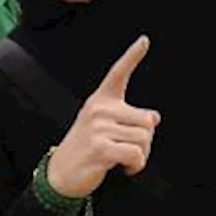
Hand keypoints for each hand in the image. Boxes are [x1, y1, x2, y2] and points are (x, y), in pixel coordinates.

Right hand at [45, 35, 159, 198]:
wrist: (60, 174)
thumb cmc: (84, 150)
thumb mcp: (102, 128)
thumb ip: (127, 119)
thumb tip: (155, 118)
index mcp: (100, 102)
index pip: (118, 74)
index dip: (132, 56)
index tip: (144, 40)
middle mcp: (99, 110)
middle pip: (147, 120)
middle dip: (146, 141)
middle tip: (130, 150)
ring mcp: (98, 128)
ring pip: (144, 139)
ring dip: (141, 156)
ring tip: (124, 160)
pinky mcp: (101, 148)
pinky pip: (136, 155)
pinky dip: (136, 166)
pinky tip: (124, 168)